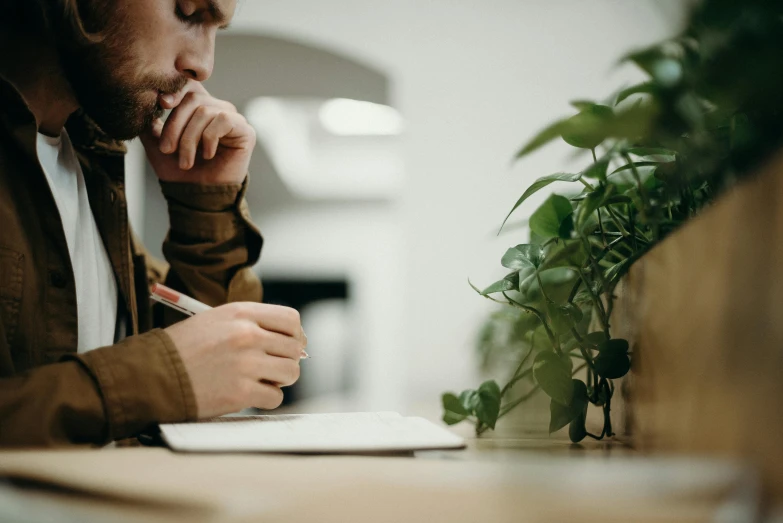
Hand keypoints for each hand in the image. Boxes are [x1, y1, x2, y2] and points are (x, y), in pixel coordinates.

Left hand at [140, 80, 255, 184]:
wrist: (197, 197)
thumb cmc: (179, 173)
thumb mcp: (157, 144)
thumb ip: (150, 124)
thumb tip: (145, 105)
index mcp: (199, 109)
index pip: (188, 85)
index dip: (175, 90)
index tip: (161, 104)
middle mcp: (217, 110)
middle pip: (193, 98)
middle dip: (176, 125)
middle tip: (167, 150)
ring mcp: (233, 120)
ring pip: (205, 111)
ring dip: (190, 138)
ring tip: (186, 161)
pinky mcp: (245, 131)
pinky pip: (223, 120)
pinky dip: (209, 138)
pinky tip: (208, 155)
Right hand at [164, 302, 305, 417]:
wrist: (152, 376)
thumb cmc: (183, 349)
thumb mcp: (215, 320)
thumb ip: (251, 324)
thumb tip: (292, 340)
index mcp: (241, 313)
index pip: (291, 319)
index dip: (295, 335)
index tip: (289, 344)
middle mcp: (247, 335)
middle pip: (294, 348)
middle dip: (286, 359)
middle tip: (270, 366)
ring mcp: (246, 364)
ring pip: (291, 372)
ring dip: (279, 379)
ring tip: (260, 379)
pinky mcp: (241, 392)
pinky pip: (275, 397)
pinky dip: (265, 398)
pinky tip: (248, 393)